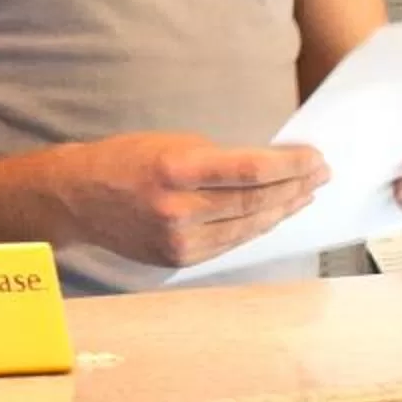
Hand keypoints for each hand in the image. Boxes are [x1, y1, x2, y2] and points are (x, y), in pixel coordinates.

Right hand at [57, 134, 329, 268]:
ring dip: (283, 209)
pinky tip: (273, 215)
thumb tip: (271, 168)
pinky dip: (256, 228)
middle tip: (322, 174)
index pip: (252, 171)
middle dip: (295, 186)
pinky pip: (230, 243)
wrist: (79, 197)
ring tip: (306, 194)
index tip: (315, 158)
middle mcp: (180, 209)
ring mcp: (180, 240)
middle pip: (256, 201)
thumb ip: (219, 158)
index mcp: (177, 170)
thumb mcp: (172, 143)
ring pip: (248, 226)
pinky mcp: (179, 259)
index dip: (291, 166)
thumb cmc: (126, 160)